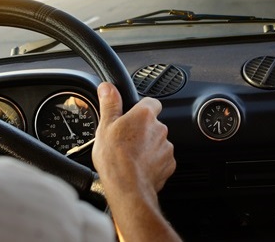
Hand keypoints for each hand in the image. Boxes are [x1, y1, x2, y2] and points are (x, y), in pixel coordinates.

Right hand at [92, 82, 179, 241]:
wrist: (127, 188)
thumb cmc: (114, 158)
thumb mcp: (105, 126)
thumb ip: (110, 103)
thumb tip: (107, 87)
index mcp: (144, 115)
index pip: (151, 102)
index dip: (141, 108)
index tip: (132, 116)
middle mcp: (160, 128)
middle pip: (153, 124)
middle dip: (142, 131)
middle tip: (126, 140)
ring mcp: (166, 147)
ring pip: (157, 142)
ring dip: (148, 147)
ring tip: (130, 157)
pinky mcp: (169, 164)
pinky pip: (161, 159)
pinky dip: (153, 162)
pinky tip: (138, 168)